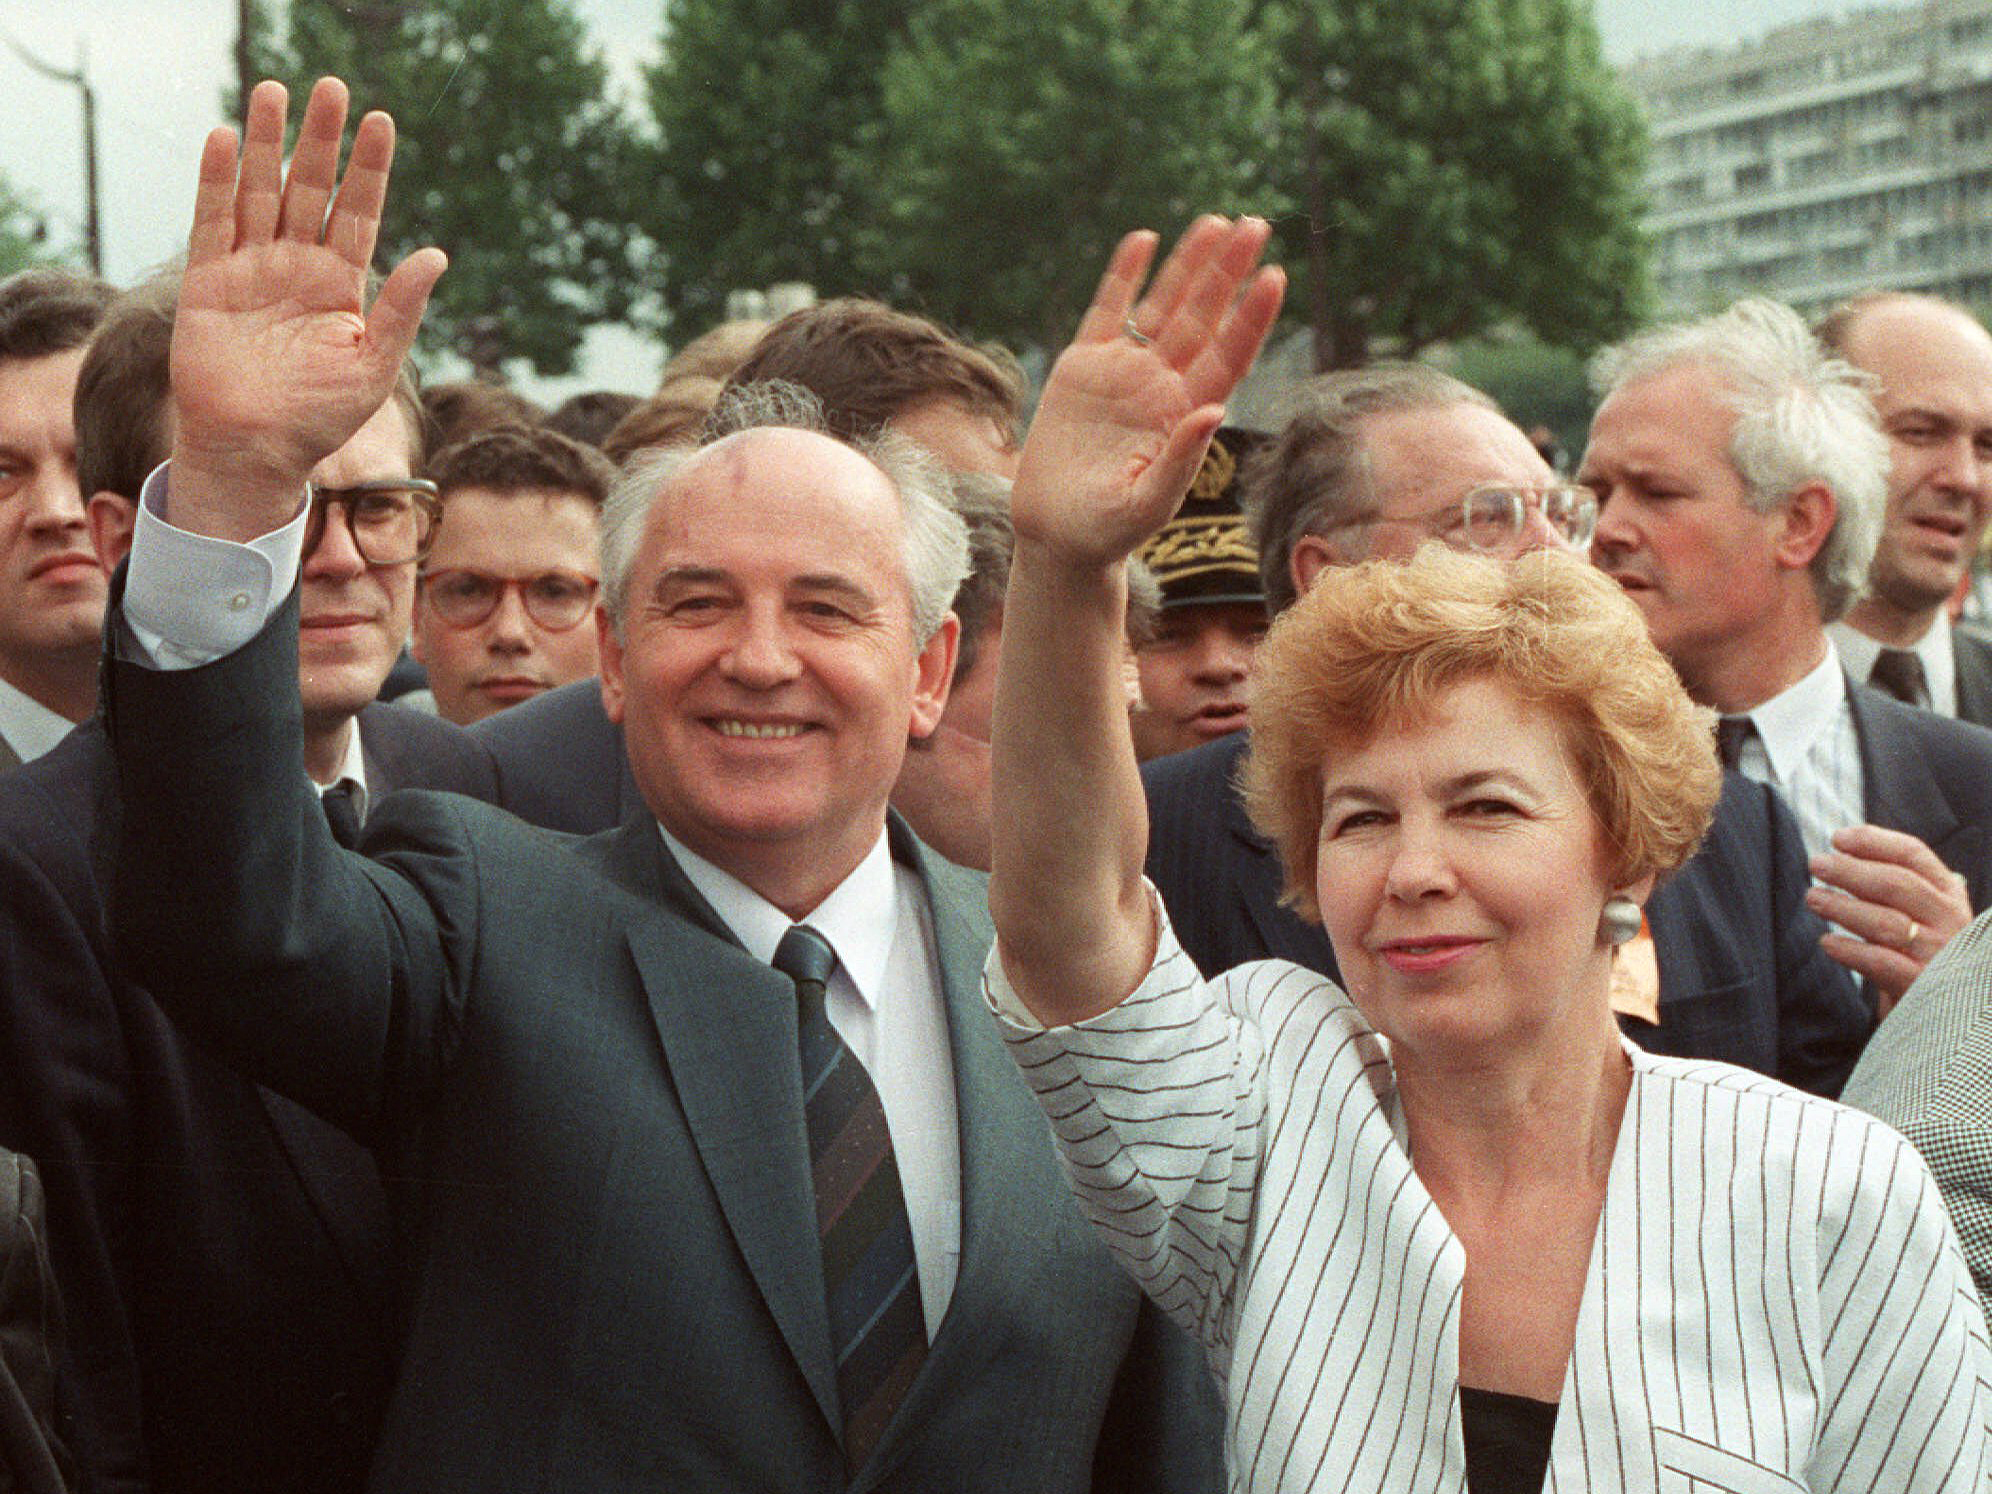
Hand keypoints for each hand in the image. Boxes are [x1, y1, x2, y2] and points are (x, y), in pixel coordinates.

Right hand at [168, 77, 445, 538]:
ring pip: (261, 193)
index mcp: (342, 285)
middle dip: (320, 140)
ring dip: (268, 144)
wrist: (256, 451)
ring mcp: (251, 270)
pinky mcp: (207, 283)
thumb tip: (437, 256)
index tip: (381, 122)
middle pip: (311, 189)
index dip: (369, 168)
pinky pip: (213, 222)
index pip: (359, 212)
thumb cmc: (320, 418)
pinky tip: (228, 139)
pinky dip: (219, 182)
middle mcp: (297, 267)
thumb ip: (402, 310)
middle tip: (331, 87)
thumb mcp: (374, 365)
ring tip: (276, 91)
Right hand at [1010, 216, 1284, 569]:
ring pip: (1164, 305)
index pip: (1230, 355)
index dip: (1252, 317)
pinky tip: (1145, 240)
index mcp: (1188, 415)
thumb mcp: (1146, 504)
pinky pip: (1108, 310)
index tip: (1274, 277)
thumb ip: (1181, 459)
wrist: (1057, 535)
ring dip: (1189, 264)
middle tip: (1257, 225)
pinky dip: (1125, 275)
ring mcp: (1125, 372)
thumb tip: (1212, 410)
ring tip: (1216, 222)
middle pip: (1204, 317)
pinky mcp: (1084, 366)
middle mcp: (1164, 386)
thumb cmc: (1107, 532)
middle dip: (1228, 272)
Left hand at [1805, 824, 1971, 1014]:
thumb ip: (1894, 886)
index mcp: (1948, 894)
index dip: (1874, 841)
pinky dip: (1850, 950)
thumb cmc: (1922, 953)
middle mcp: (1950, 919)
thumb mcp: (1920, 913)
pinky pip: (1880, 962)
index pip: (1914, 855)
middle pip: (1896, 884)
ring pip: (1886, 922)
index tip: (1838, 838)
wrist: (1949, 1013)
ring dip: (1843, 907)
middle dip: (1851, 871)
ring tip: (1813, 898)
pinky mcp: (1923, 986)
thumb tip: (1843, 852)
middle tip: (1816, 864)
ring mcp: (1939, 953)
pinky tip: (1827, 943)